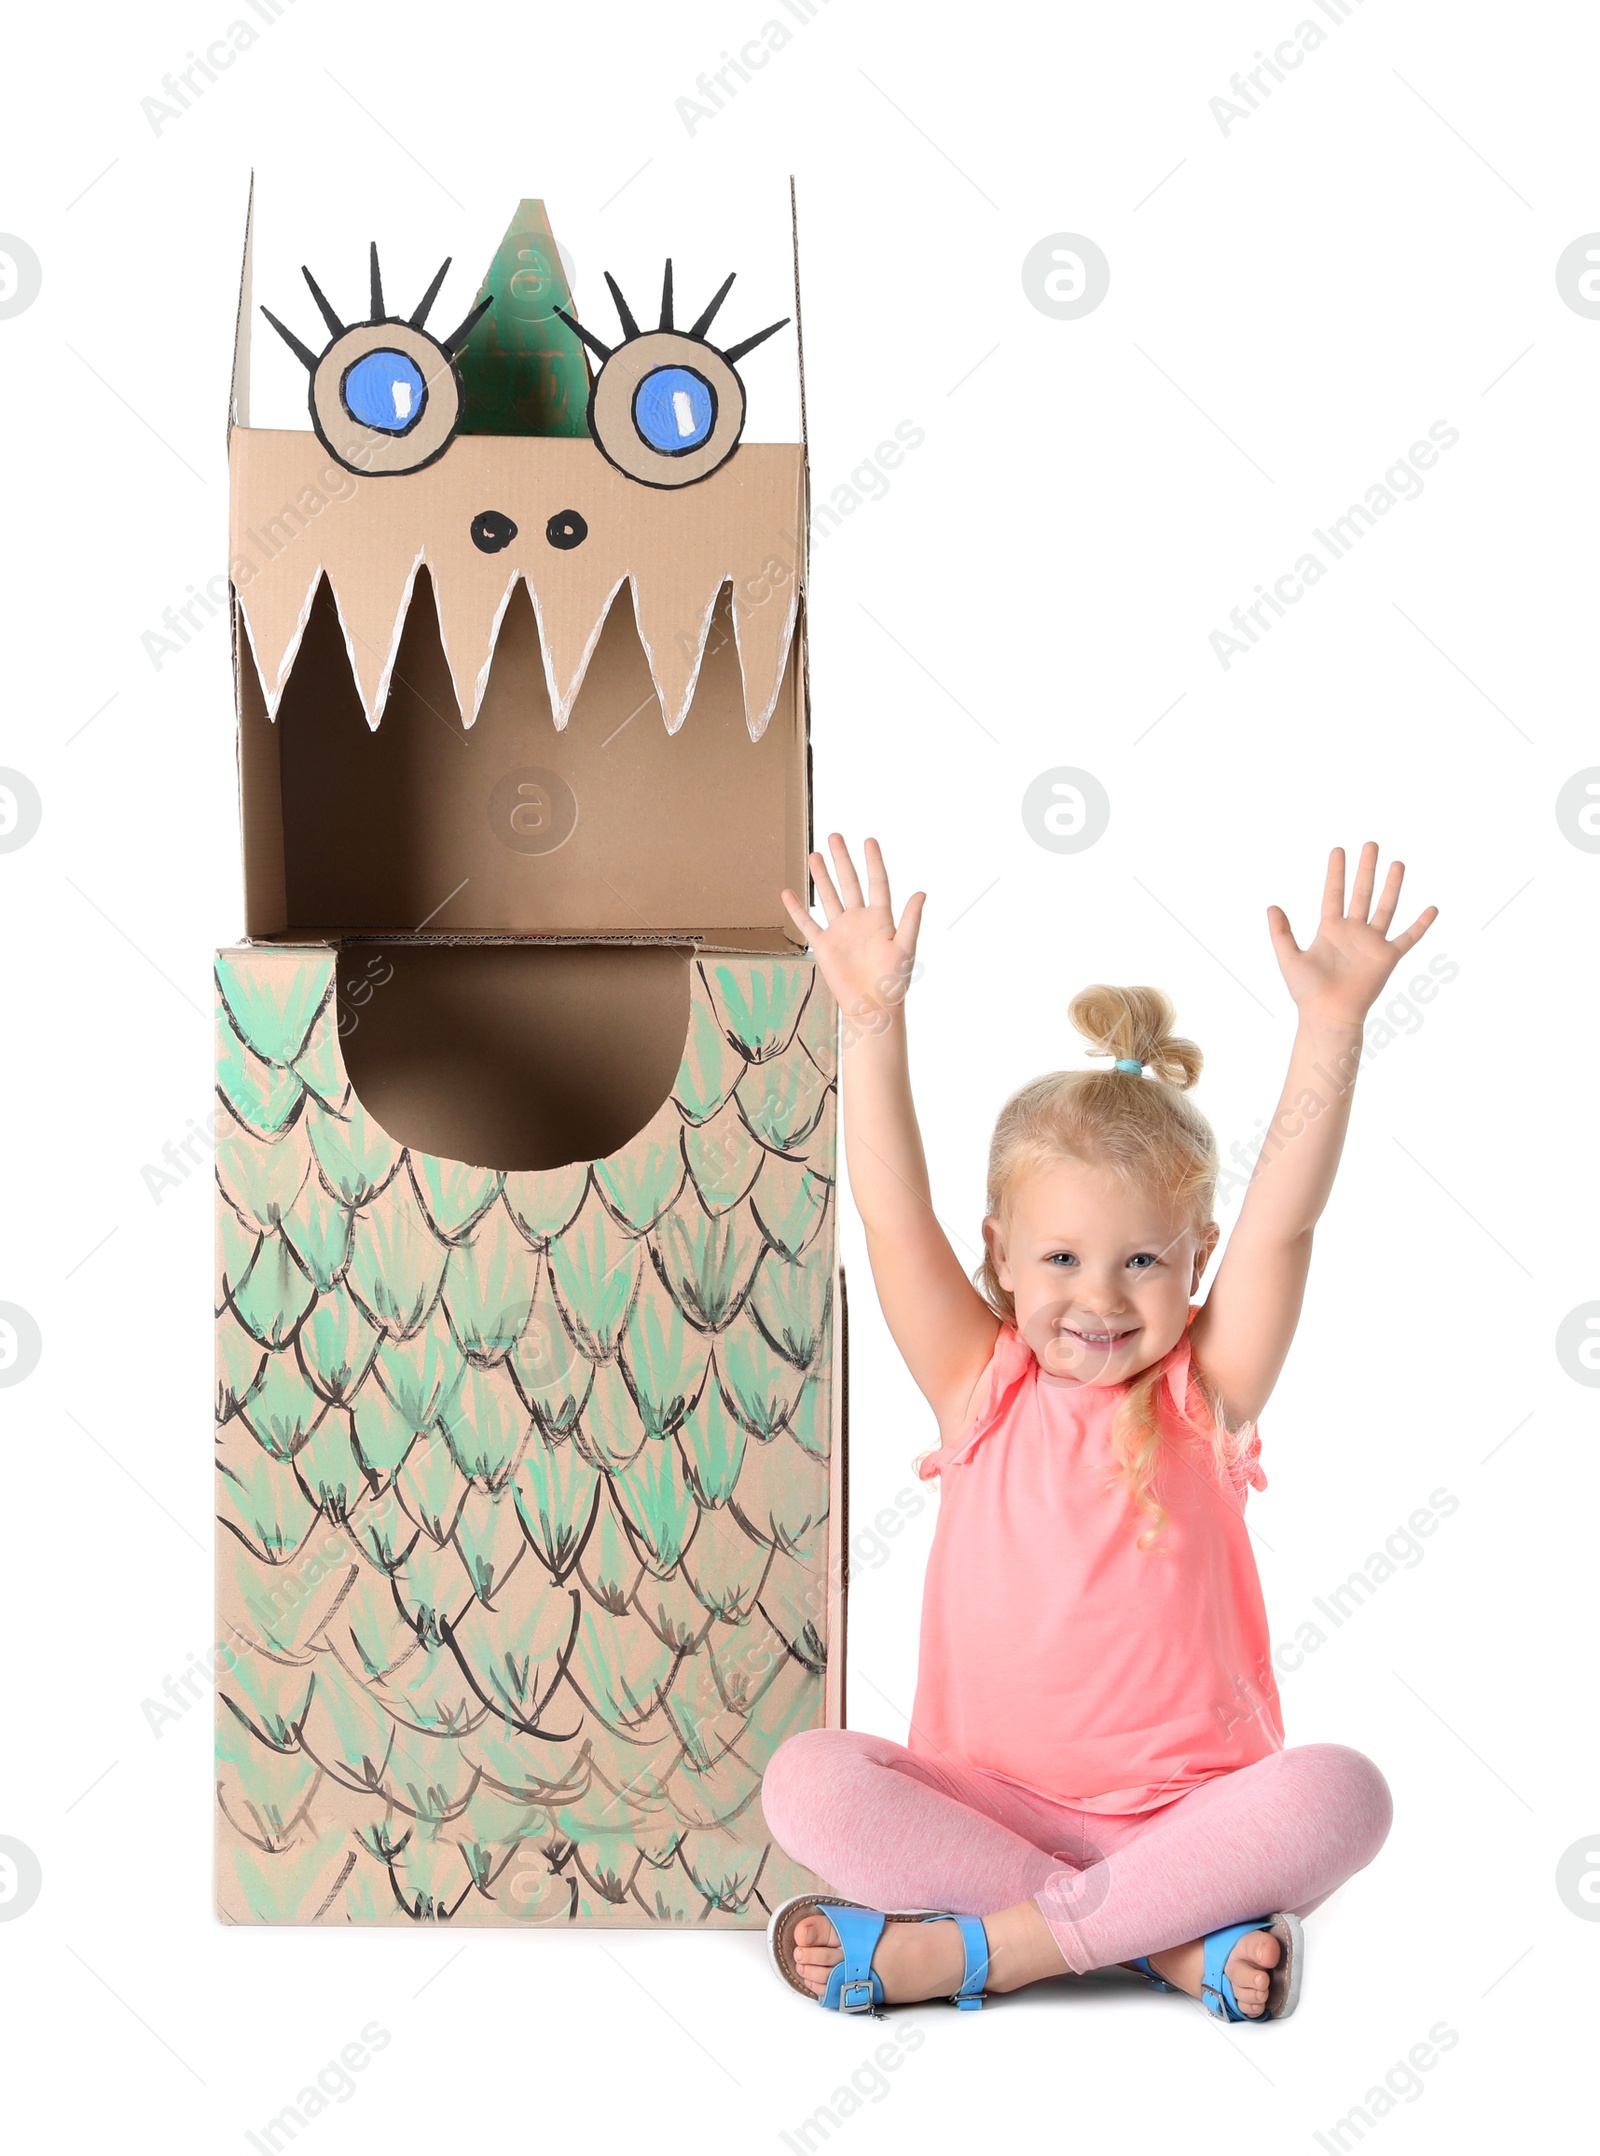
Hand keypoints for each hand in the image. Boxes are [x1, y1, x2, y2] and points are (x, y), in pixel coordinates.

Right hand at [781, 835, 924, 1031]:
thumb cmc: (893, 981)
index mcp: (881, 918)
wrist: (872, 1007)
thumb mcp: (906, 948)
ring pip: (829, 897)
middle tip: (834, 836)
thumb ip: (911, 920)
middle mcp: (859, 920)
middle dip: (842, 860)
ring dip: (822, 877)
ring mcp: (840, 931)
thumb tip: (921, 893)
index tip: (869, 840)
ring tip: (814, 855)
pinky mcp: (824, 946)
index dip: (873, 862)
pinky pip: (808, 924)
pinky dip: (797, 909)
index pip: (877, 882)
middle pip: (849, 883)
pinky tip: (788, 893)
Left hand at [1267, 843, 1437, 1029]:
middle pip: (1361, 893)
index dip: (1336, 873)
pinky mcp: (1387, 958)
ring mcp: (1372, 943)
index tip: (1339, 850)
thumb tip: (1271, 906)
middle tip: (1371, 844)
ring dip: (1392, 886)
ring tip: (1397, 863)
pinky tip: (1432, 908)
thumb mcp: (1288, 958)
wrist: (1329, 1015)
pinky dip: (1421, 925)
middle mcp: (1353, 932)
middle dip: (1366, 869)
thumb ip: (1280, 932)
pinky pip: (1408, 938)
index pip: (1333, 894)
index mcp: (1330, 930)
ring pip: (1385, 907)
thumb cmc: (1307, 992)